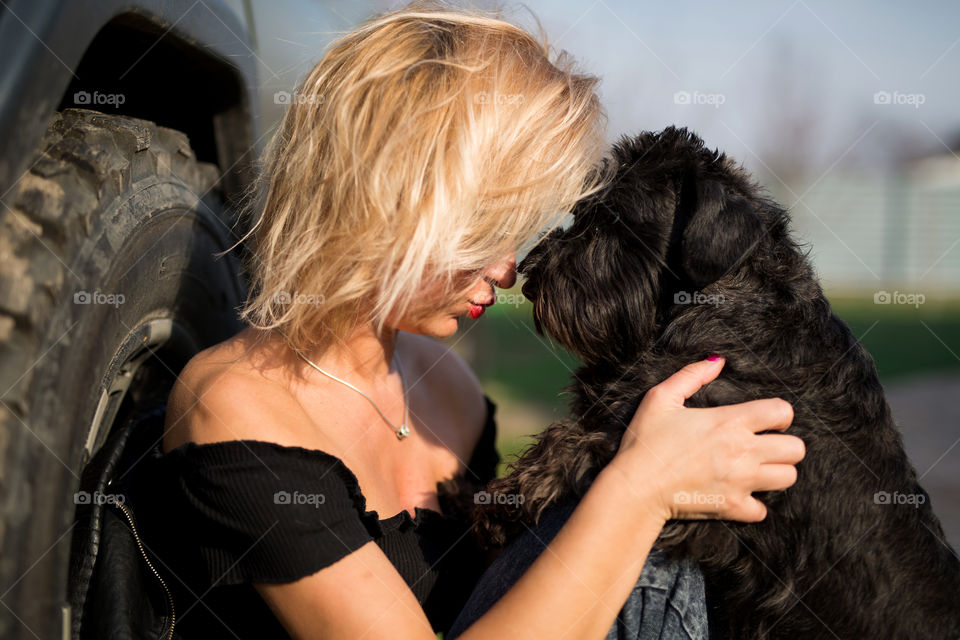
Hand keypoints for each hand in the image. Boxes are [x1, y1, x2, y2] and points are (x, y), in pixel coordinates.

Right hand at [611, 356, 803, 522]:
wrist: (635, 487)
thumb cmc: (646, 441)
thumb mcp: (661, 398)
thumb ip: (692, 375)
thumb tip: (718, 360)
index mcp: (729, 422)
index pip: (782, 412)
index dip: (779, 414)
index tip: (765, 420)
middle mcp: (743, 452)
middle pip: (796, 449)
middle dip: (784, 445)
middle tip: (764, 446)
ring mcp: (741, 482)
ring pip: (788, 478)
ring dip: (775, 472)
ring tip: (756, 469)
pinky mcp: (733, 507)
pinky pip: (763, 510)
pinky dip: (754, 504)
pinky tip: (738, 494)